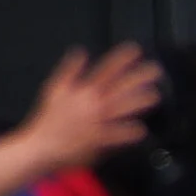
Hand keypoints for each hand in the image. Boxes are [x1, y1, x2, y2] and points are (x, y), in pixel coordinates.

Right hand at [21, 44, 160, 173]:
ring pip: (120, 108)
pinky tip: (142, 130)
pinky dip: (128, 133)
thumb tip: (80, 51)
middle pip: (118, 86)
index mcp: (81, 90)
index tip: (135, 50)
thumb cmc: (48, 119)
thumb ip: (70, 69)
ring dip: (138, 101)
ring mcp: (95, 122)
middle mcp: (91, 104)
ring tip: (154, 95)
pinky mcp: (97, 141)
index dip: (121, 58)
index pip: (105, 69)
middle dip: (138, 76)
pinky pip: (116, 136)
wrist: (40, 145)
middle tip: (155, 70)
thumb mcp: (54, 88)